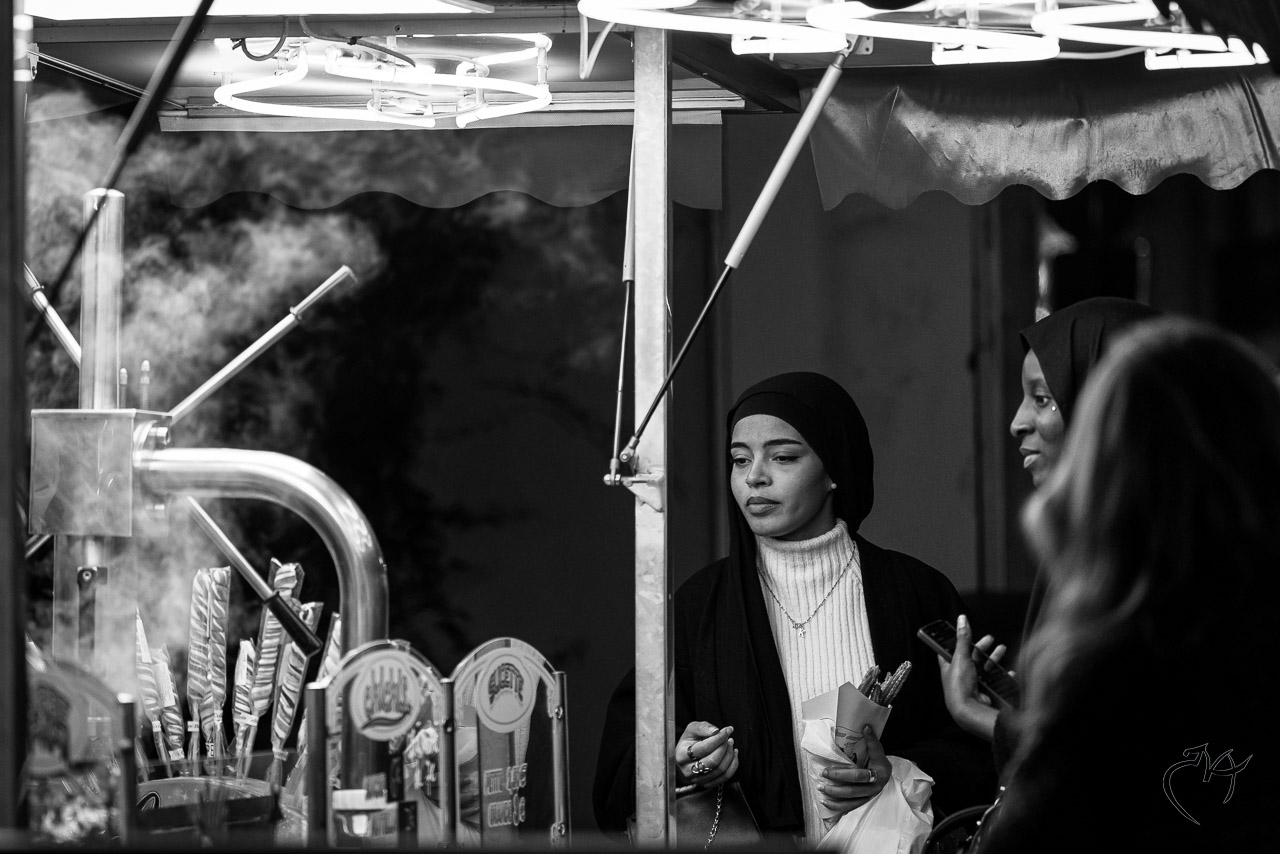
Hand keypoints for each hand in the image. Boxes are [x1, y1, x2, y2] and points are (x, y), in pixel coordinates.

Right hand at [676, 721, 738, 787]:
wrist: (687, 756)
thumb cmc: (690, 741)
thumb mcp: (692, 729)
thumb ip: (702, 727)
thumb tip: (716, 731)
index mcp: (681, 755)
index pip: (703, 748)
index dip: (718, 738)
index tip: (727, 730)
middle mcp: (687, 771)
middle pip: (713, 761)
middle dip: (724, 748)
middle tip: (728, 738)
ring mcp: (697, 780)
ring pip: (720, 770)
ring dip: (730, 754)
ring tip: (730, 743)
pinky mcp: (707, 784)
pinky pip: (725, 776)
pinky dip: (733, 764)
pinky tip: (734, 753)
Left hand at [819, 725, 889, 814]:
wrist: (884, 775)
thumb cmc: (878, 761)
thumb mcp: (878, 750)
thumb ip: (871, 741)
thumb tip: (865, 726)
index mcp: (880, 770)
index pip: (869, 761)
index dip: (863, 750)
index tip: (858, 737)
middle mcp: (876, 784)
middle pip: (855, 782)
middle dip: (838, 777)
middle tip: (824, 772)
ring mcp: (870, 795)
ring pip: (850, 796)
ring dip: (834, 793)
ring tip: (820, 787)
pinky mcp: (863, 802)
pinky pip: (849, 806)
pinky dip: (836, 805)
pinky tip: (824, 801)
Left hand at [937, 614, 1001, 740]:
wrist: (970, 709)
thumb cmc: (959, 685)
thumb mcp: (960, 657)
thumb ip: (963, 638)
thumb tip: (961, 619)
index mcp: (950, 665)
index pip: (952, 649)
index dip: (960, 640)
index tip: (966, 632)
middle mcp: (960, 674)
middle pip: (972, 656)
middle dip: (982, 647)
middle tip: (989, 639)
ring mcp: (973, 683)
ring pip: (985, 666)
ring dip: (994, 658)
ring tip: (1002, 649)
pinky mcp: (984, 691)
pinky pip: (995, 680)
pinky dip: (1002, 675)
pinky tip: (1008, 671)